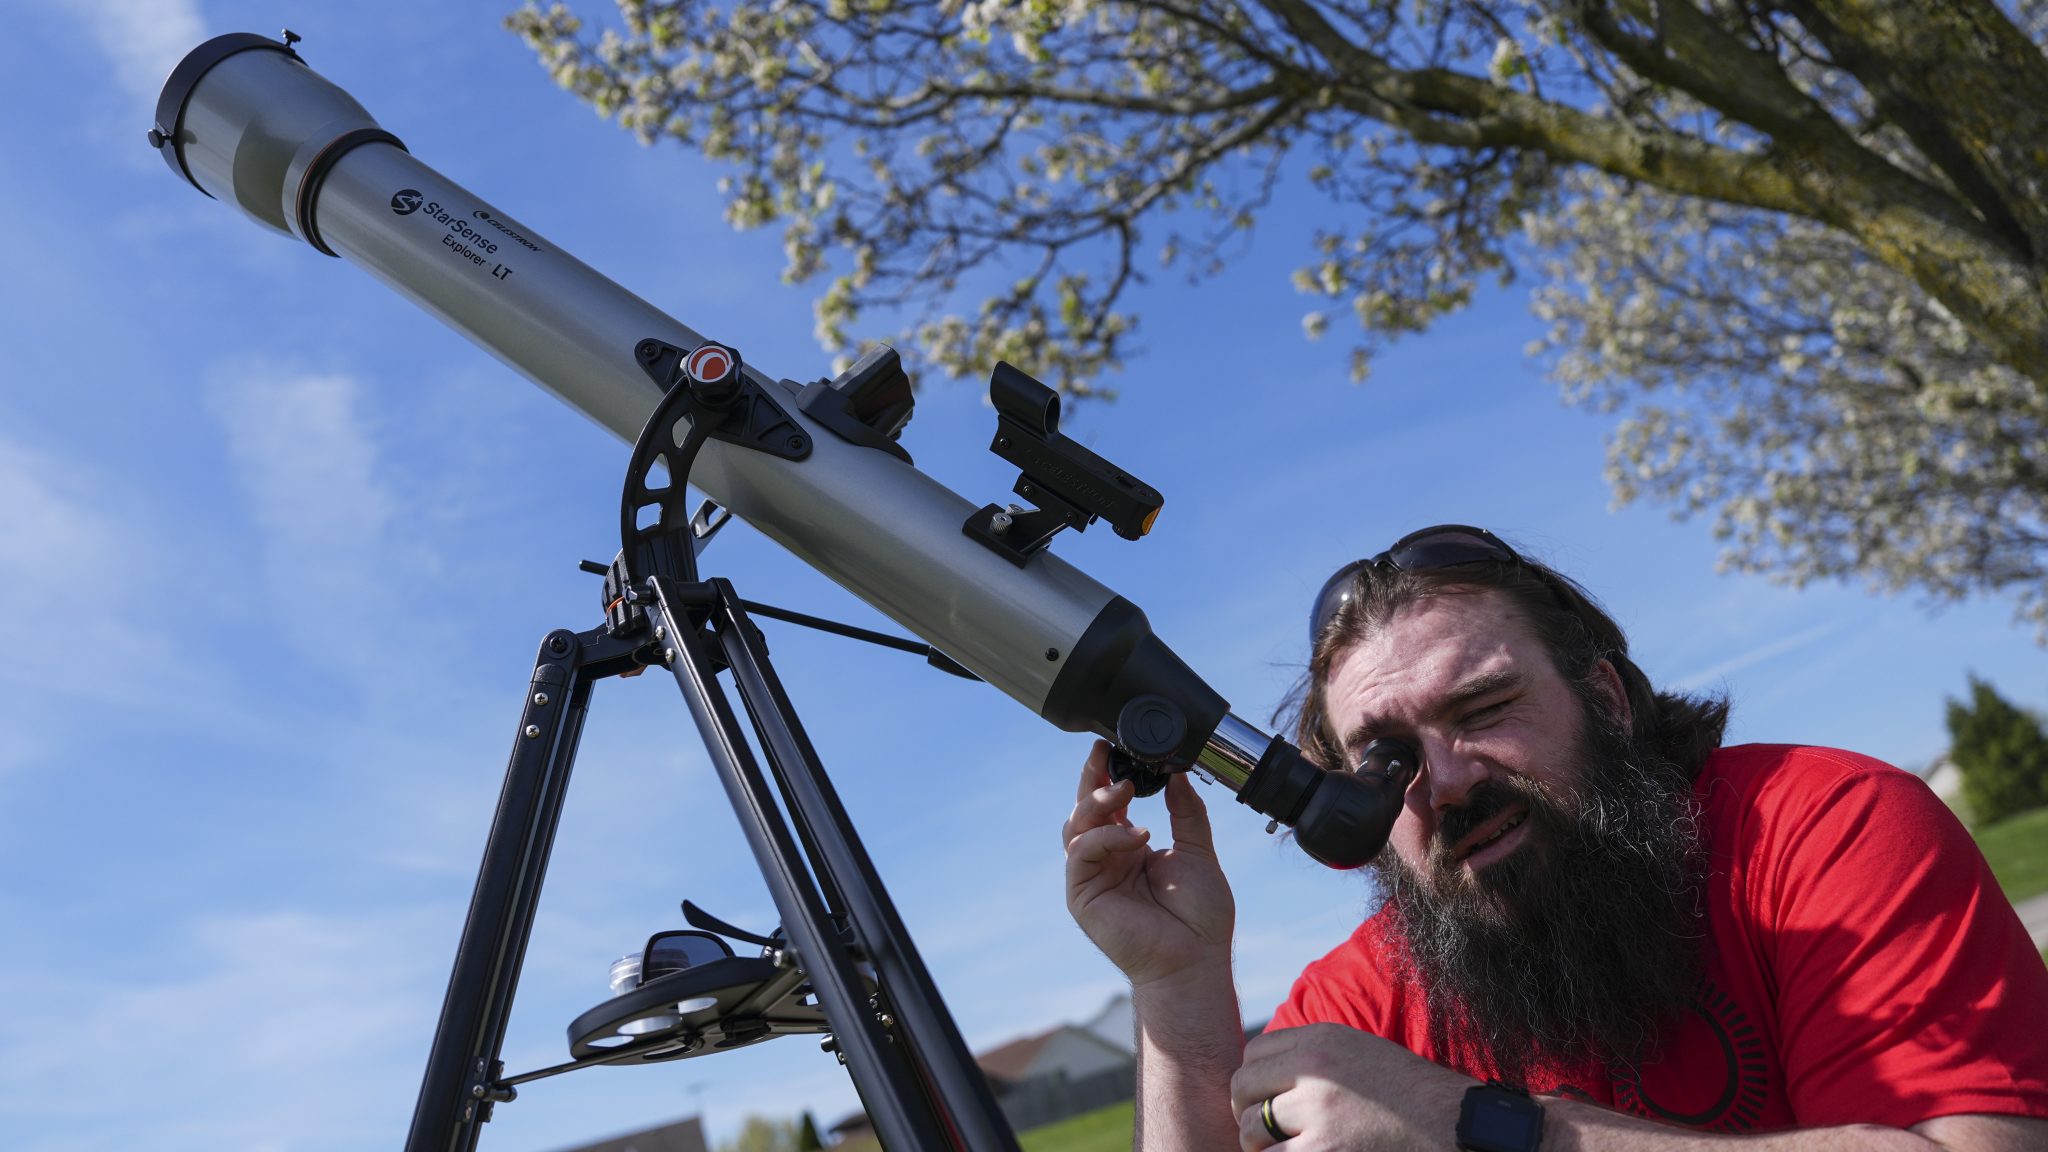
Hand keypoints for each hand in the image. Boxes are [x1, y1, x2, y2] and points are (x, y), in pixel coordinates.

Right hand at [1062, 740, 1234, 986]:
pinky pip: (1081, 853)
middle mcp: (1106, 858)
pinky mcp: (1082, 894)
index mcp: (1128, 845)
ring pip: (1076, 826)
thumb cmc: (1199, 916)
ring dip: (1097, 803)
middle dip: (1092, 778)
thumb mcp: (1198, 851)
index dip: (1106, 773)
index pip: (1109, 802)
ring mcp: (1091, 875)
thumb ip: (1187, 812)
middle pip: (1084, 808)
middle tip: (1104, 753)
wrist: (1195, 959)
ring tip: (1124, 792)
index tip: (1112, 745)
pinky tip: (1135, 836)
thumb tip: (1178, 773)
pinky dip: (1105, 838)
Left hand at [1229, 1024, 1469, 1151]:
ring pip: (1250, 1130)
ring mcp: (1317, 1114)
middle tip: (1265, 1131)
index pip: (1253, 1053)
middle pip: (1242, 1088)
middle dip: (1246, 1112)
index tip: (1266, 1098)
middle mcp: (1315, 1070)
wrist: (1453, 1126)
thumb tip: (1259, 1073)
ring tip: (1285, 1150)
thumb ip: (1311, 1055)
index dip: (1254, 1079)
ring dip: (1259, 1146)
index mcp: (1322, 1039)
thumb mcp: (1358, 1053)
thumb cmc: (1407, 1095)